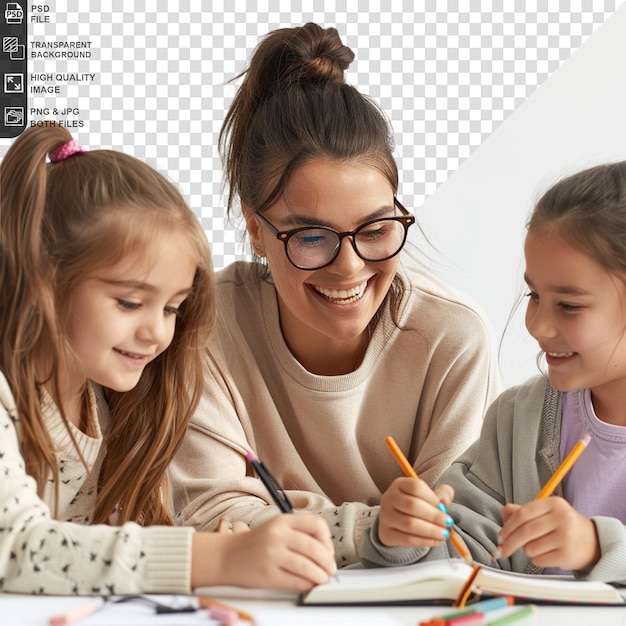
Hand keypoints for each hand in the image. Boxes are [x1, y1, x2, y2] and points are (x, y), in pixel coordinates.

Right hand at [192, 513, 335, 590]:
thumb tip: (325, 551)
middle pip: (315, 548)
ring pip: (307, 566)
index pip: (317, 525)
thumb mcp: (276, 528)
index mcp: (282, 520)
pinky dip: (307, 585)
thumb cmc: (255, 543)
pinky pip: (295, 581)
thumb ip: (298, 533)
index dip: (327, 540)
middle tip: (330, 569)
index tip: (328, 551)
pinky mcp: (267, 574)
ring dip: (320, 575)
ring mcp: (272, 554)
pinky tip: (308, 584)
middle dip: (327, 562)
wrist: (226, 556)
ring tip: (322, 579)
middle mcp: (278, 535)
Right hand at [378, 477, 454, 547]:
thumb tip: (445, 500)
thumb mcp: (426, 497)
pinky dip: (424, 541)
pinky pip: (407, 539)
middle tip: (448, 523)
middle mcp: (389, 497)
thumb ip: (440, 495)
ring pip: (409, 524)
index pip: (416, 487)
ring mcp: (385, 516)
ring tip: (444, 534)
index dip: (432, 498)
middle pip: (412, 505)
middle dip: (434, 516)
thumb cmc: (415, 507)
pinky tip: (435, 541)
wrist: (395, 523)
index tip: (444, 507)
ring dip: (431, 530)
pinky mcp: (386, 533)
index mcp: (399, 484)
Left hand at [499, 497, 600, 570]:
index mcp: (554, 503)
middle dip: (510, 542)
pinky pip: (539, 560)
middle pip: (525, 531)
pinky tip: (547, 554)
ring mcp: (566, 537)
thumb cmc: (563, 526)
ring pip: (530, 547)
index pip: (523, 513)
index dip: (508, 526)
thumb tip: (504, 514)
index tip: (501, 535)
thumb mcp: (545, 513)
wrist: (593, 542)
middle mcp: (562, 518)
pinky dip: (537, 559)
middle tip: (503, 549)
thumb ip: (523, 512)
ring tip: (538, 547)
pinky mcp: (568, 555)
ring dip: (527, 550)